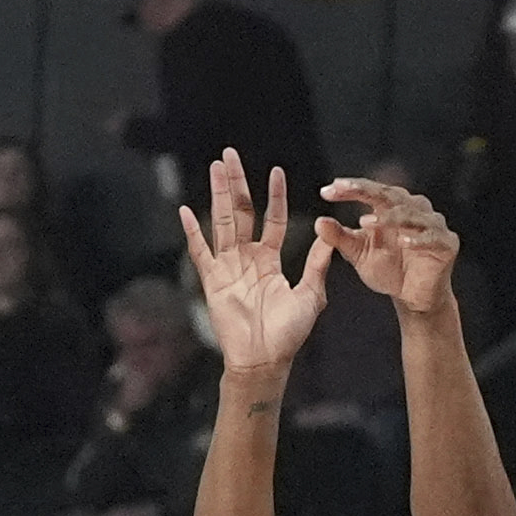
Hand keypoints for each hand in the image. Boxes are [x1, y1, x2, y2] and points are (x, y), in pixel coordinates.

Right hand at [177, 148, 333, 371]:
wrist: (265, 360)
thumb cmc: (289, 334)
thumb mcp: (311, 294)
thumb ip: (317, 263)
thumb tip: (330, 233)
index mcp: (269, 260)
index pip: (271, 219)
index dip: (274, 196)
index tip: (276, 171)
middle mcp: (247, 259)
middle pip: (241, 212)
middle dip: (236, 183)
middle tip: (230, 154)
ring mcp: (228, 268)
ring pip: (222, 223)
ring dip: (218, 194)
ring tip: (215, 167)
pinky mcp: (212, 282)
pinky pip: (200, 253)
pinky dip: (192, 233)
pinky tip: (185, 211)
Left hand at [315, 174, 460, 317]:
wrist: (413, 298)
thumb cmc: (389, 271)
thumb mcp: (359, 254)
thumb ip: (341, 238)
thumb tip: (319, 222)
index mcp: (393, 206)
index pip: (370, 191)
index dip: (350, 189)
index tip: (326, 191)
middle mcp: (414, 208)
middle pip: (389, 195)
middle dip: (365, 191)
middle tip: (343, 190)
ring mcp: (432, 224)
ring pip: (410, 214)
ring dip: (389, 217)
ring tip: (366, 223)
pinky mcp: (446, 243)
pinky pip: (431, 238)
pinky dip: (417, 240)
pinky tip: (402, 243)